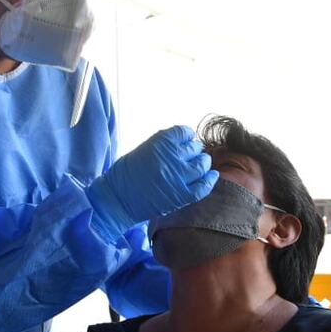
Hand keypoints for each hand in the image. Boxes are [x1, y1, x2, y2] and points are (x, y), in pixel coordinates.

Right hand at [87, 126, 218, 240]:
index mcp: (160, 142)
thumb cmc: (127, 174)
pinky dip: (210, 180)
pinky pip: (204, 186)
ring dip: (203, 163)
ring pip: (202, 165)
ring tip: (200, 165)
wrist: (118, 199)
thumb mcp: (145, 149)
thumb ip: (165, 145)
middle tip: (191, 157)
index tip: (185, 142)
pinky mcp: (181, 195)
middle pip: (195, 148)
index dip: (187, 137)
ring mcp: (178, 176)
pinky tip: (212, 175)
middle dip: (194, 151)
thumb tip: (187, 143)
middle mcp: (172, 156)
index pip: (185, 132)